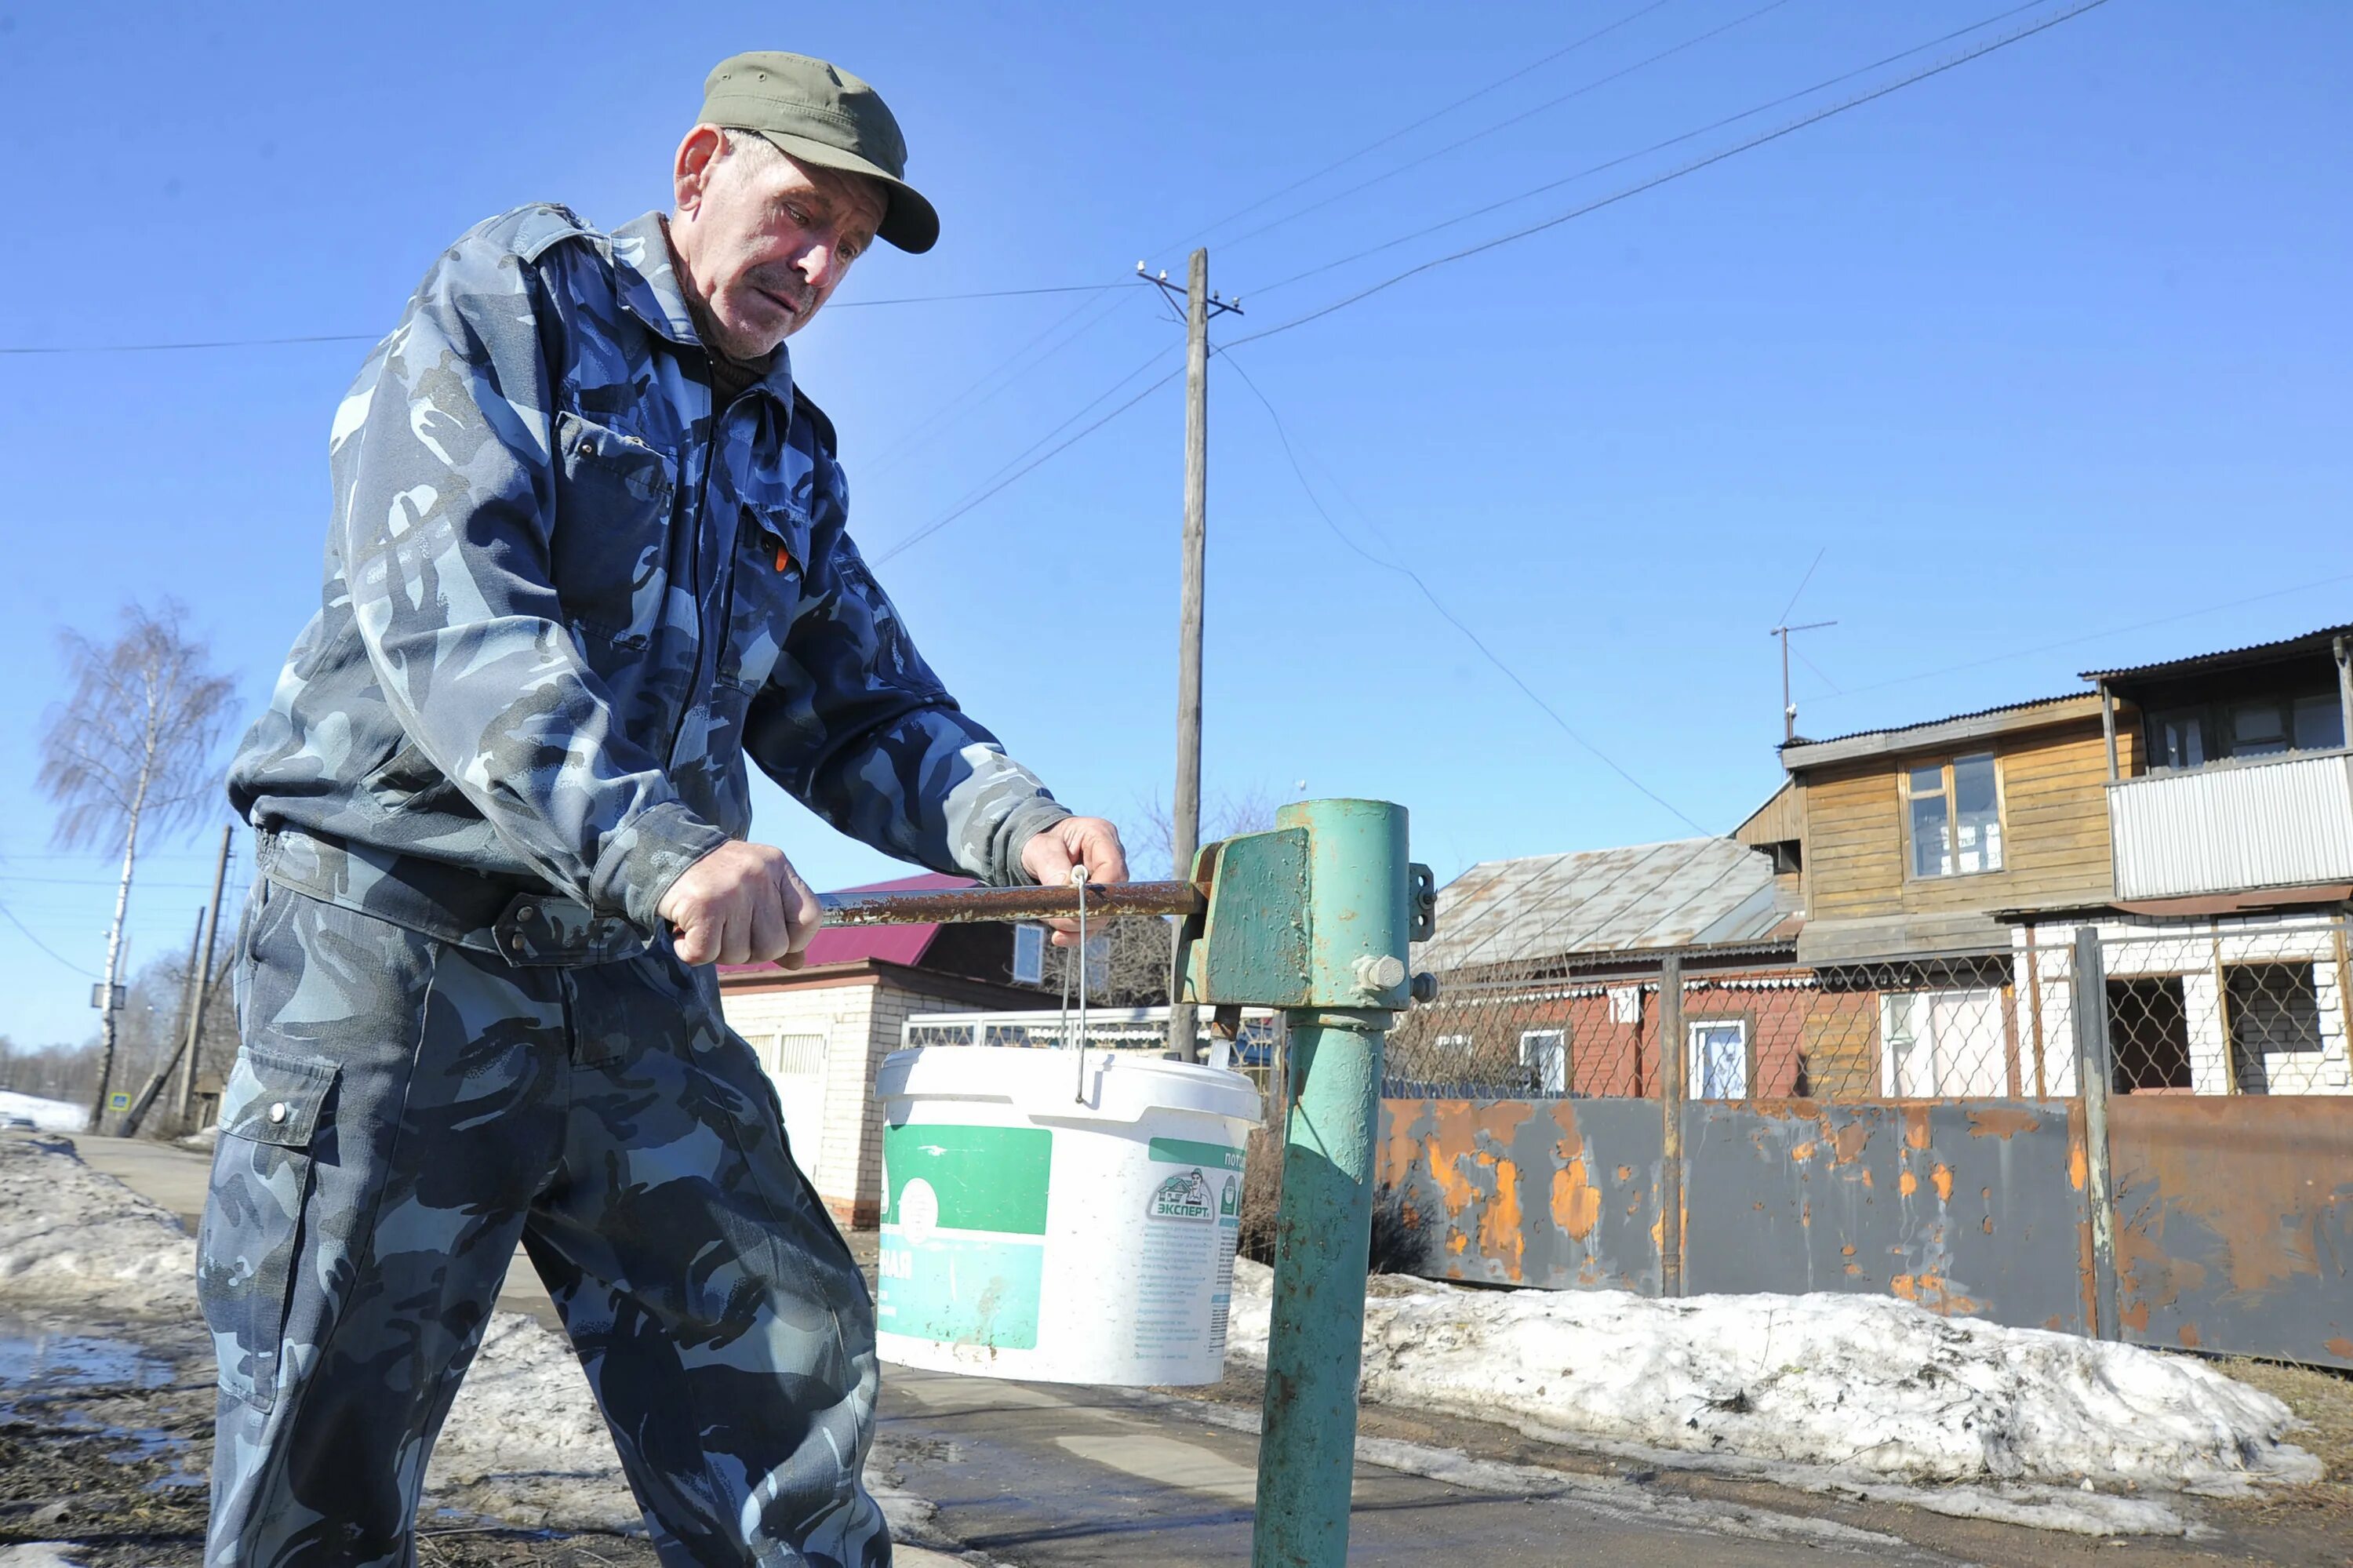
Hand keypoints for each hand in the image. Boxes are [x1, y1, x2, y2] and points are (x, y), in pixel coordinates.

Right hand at [658, 841, 821, 967]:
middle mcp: (758, 875)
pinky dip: (690, 951)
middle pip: (774, 946)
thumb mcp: (755, 888)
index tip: (774, 940)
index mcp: (777, 866)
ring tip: (706, 924)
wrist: (663, 852)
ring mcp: (731, 890)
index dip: (796, 941)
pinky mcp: (701, 906)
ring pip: (738, 954)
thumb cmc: (716, 878)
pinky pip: (705, 954)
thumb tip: (797, 962)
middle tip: (727, 931)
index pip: (810, 918)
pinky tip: (686, 929)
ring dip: (717, 950)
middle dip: (749, 950)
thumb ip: (779, 923)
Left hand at [1019, 816, 1128, 946]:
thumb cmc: (1039, 841)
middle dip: (1084, 913)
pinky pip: (1094, 920)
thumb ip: (1052, 866)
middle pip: (1112, 894)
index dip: (1098, 891)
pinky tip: (1060, 937)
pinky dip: (1077, 932)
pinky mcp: (1099, 898)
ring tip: (1052, 924)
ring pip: (1104, 912)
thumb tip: (1064, 889)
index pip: (1113, 867)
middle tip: (1057, 920)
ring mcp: (1107, 879)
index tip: (1074, 904)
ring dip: (1078, 925)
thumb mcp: (1040, 848)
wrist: (1037, 849)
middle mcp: (1111, 857)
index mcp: (1101, 835)